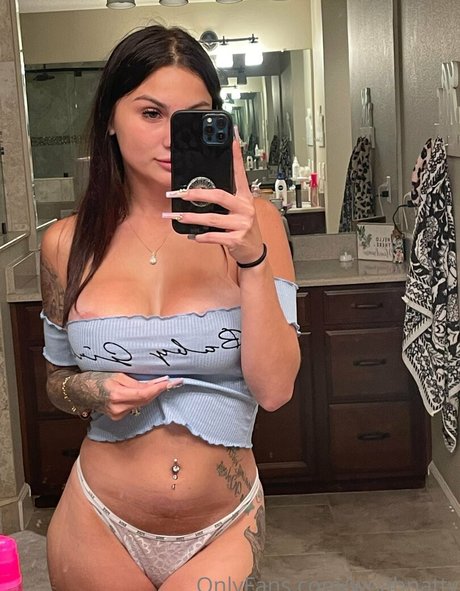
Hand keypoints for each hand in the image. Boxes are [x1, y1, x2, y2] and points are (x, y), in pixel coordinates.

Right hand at [72, 372, 182, 420]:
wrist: (79, 391)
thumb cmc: (96, 378)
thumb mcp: (117, 375)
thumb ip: (136, 382)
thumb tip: (154, 384)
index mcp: (116, 395)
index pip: (144, 394)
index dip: (158, 388)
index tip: (170, 383)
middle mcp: (117, 408)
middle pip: (144, 401)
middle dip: (158, 391)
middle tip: (171, 382)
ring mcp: (117, 414)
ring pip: (141, 404)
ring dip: (151, 395)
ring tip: (160, 385)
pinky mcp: (117, 416)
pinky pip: (134, 407)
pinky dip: (142, 399)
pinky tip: (146, 392)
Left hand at [165, 133, 264, 265]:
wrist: (253, 251)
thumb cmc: (243, 228)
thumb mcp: (239, 210)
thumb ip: (225, 199)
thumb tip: (200, 190)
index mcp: (245, 197)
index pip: (240, 172)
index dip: (236, 155)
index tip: (230, 137)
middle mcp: (245, 208)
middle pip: (219, 196)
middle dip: (196, 194)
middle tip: (180, 194)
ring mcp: (242, 224)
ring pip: (212, 218)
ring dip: (192, 217)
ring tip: (178, 217)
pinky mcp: (237, 239)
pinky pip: (215, 236)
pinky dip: (202, 236)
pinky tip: (193, 235)